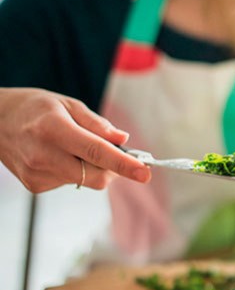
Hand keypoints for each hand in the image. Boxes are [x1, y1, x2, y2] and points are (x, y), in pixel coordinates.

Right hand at [0, 88, 150, 192]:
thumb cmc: (34, 108)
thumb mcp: (67, 104)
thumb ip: (97, 124)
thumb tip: (123, 139)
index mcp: (54, 129)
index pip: (96, 152)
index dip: (124, 164)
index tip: (145, 173)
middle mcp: (44, 155)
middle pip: (96, 177)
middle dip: (112, 168)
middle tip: (113, 152)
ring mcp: (37, 174)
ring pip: (85, 181)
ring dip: (91, 168)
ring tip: (71, 146)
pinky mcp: (35, 186)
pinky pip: (71, 183)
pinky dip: (74, 172)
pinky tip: (58, 156)